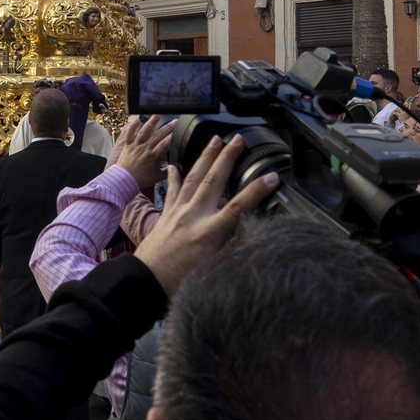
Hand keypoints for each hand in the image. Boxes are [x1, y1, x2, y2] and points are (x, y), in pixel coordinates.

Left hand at [107, 116, 174, 191]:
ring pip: (144, 131)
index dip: (173, 137)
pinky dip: (133, 126)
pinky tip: (138, 119)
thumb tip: (180, 167)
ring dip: (151, 122)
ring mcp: (135, 145)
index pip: (165, 144)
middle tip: (175, 121)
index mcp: (153, 156)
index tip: (180, 131)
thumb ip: (169, 171)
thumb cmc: (142, 179)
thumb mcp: (158, 177)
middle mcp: (145, 148)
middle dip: (167, 127)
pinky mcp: (128, 145)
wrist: (124, 180)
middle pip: (157, 135)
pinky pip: (130, 133)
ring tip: (158, 114)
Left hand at [133, 135, 280, 297]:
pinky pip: (173, 188)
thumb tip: (250, 233)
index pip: (239, 206)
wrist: (146, 280)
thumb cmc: (182, 281)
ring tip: (215, 139)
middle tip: (239, 138)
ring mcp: (178, 212)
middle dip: (228, 157)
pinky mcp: (167, 213)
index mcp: (210, 233)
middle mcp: (194, 217)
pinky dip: (175, 175)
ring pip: (194, 177)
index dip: (257, 190)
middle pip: (215, 180)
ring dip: (205, 156)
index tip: (273, 176)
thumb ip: (231, 247)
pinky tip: (174, 164)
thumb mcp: (214, 268)